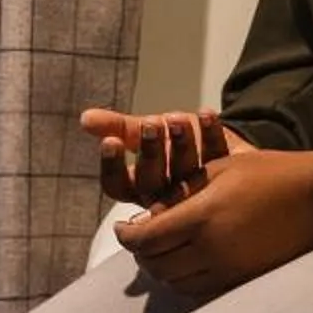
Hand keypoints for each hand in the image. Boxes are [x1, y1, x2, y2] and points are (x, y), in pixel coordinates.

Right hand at [82, 107, 231, 207]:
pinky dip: (213, 135)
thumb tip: (85, 118)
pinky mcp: (227, 182)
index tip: (111, 141)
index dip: (113, 165)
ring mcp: (197, 194)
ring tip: (178, 119)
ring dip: (181, 145)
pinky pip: (219, 160)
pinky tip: (206, 114)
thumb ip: (117, 127)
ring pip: (185, 175)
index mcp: (140, 188)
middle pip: (153, 183)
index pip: (117, 186)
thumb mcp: (144, 132)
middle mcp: (166, 197)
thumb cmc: (174, 141)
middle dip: (150, 152)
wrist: (220, 143)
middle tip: (151, 126)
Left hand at [112, 148, 312, 297]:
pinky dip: (183, 279)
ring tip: (160, 250)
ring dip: (161, 268)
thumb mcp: (217, 170)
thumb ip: (178, 195)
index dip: (126, 236)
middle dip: (140, 253)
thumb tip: (147, 219)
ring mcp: (228, 269)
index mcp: (202, 216)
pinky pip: (198, 289)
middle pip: (156, 265)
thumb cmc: (268, 174)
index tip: (121, 228)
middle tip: (138, 238)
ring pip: (174, 282)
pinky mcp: (242, 280)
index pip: (146, 239)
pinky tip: (185, 261)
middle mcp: (212, 249)